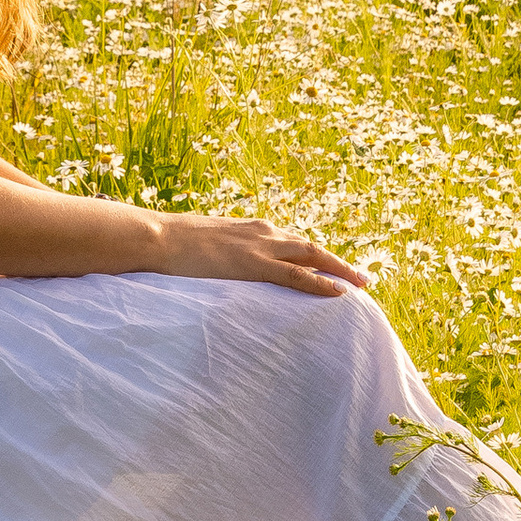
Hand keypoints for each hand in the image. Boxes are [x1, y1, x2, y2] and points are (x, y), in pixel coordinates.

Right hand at [150, 212, 368, 297]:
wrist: (159, 237)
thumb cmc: (175, 243)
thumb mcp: (208, 244)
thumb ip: (226, 253)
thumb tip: (228, 268)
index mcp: (253, 228)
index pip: (294, 242)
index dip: (316, 257)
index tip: (334, 269)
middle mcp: (264, 232)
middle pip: (311, 248)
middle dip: (339, 263)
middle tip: (362, 279)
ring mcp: (261, 247)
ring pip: (312, 257)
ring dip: (339, 270)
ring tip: (361, 286)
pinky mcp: (254, 265)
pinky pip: (296, 275)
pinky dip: (320, 283)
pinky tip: (339, 293)